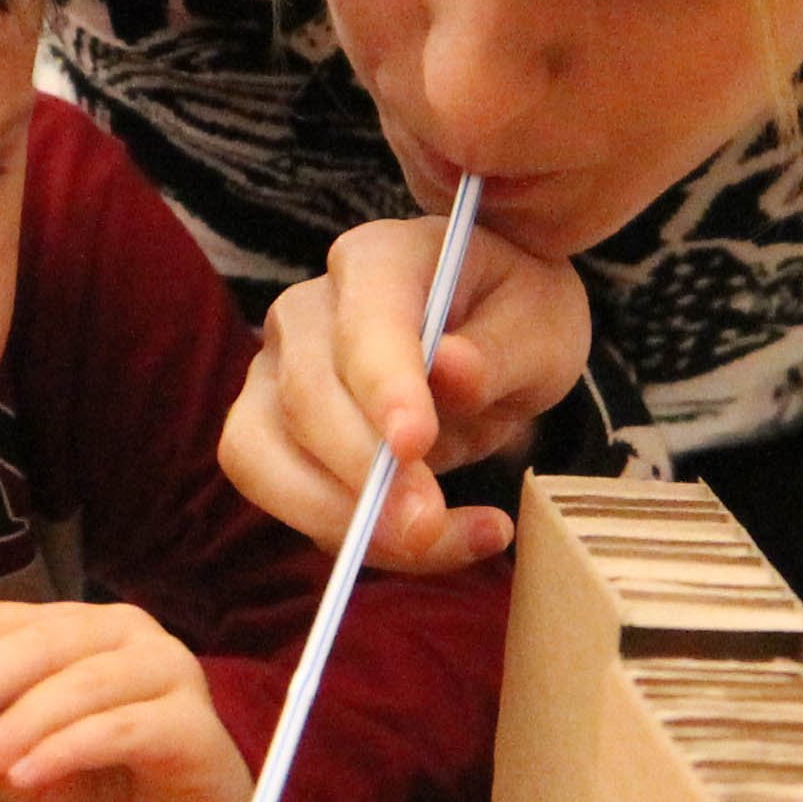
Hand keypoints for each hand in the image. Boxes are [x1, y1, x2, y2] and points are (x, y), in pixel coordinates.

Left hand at [0, 602, 256, 801]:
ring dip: (13, 727)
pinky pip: (116, 727)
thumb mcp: (18, 777)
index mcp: (76, 629)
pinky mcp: (193, 723)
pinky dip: (61, 751)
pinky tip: (27, 779)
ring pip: (75, 682)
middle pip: (35, 640)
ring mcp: (168, 671)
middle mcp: (125, 633)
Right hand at [222, 217, 590, 573]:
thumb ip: (500, 351)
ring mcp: (275, 374)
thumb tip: (450, 372)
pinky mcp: (269, 438)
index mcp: (379, 259)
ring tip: (431, 540)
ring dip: (338, 516)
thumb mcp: (541, 327)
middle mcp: (307, 310)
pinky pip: (288, 500)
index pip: (363, 323)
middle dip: (363, 471)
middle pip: (304, 396)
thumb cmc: (514, 319)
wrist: (488, 341)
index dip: (383, 386)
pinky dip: (352, 537)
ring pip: (261, 454)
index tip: (415, 444)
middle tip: (428, 523)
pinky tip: (433, 542)